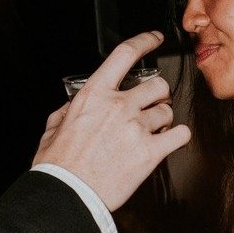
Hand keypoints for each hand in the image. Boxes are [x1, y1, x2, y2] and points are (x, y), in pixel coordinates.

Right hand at [34, 31, 191, 211]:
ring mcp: (136, 128)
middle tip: (152, 104)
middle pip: (156, 85)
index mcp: (94, 95)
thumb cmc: (59, 165)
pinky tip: (170, 140)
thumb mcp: (53, 127)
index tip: (154, 39)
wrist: (68, 194)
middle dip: (157, 94)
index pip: (125, 55)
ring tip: (152, 131)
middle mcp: (118, 107)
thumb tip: (76, 104)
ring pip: (167, 110)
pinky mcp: (150, 152)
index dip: (144, 41)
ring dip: (162, 119)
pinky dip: (178, 136)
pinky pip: (180, 135)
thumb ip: (69, 109)